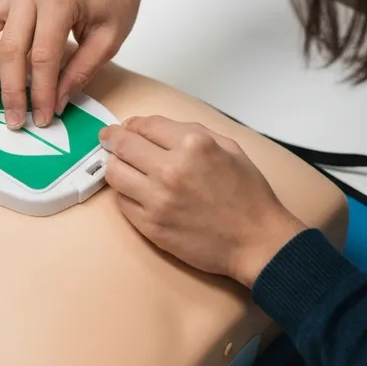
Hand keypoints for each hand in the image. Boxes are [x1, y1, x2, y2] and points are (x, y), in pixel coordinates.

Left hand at [99, 116, 307, 287]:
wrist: (257, 241)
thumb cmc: (248, 195)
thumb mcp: (229, 148)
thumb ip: (192, 131)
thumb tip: (155, 128)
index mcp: (194, 144)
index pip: (145, 124)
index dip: (132, 124)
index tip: (128, 128)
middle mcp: (171, 168)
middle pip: (122, 144)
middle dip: (113, 138)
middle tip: (110, 140)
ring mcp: (158, 199)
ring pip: (114, 172)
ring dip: (115, 165)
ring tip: (122, 166)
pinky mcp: (151, 225)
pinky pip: (121, 202)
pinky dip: (124, 193)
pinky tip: (135, 192)